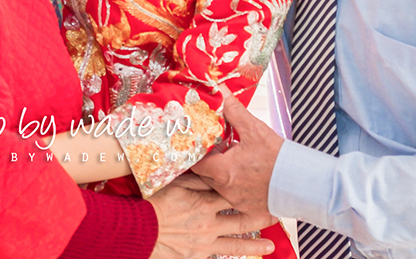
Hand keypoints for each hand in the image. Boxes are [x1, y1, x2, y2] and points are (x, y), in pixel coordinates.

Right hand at [148, 180, 277, 257]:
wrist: (140, 230)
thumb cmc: (153, 205)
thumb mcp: (175, 185)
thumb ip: (196, 178)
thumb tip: (213, 167)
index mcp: (204, 203)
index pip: (232, 196)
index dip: (249, 193)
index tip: (261, 189)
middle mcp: (209, 224)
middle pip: (242, 220)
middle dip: (260, 218)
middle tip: (275, 215)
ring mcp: (205, 242)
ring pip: (236, 243)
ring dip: (254, 244)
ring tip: (270, 246)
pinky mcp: (198, 255)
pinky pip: (221, 256)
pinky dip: (233, 256)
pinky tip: (241, 256)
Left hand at [190, 90, 283, 216]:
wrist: (305, 183)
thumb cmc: (280, 159)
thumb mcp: (255, 130)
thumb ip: (234, 112)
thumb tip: (222, 94)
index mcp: (223, 171)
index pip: (196, 162)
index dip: (197, 150)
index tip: (201, 142)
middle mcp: (226, 190)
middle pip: (205, 174)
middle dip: (209, 160)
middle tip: (218, 147)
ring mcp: (237, 201)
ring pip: (219, 185)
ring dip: (222, 172)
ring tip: (234, 158)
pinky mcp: (249, 209)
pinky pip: (233, 197)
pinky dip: (236, 185)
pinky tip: (245, 174)